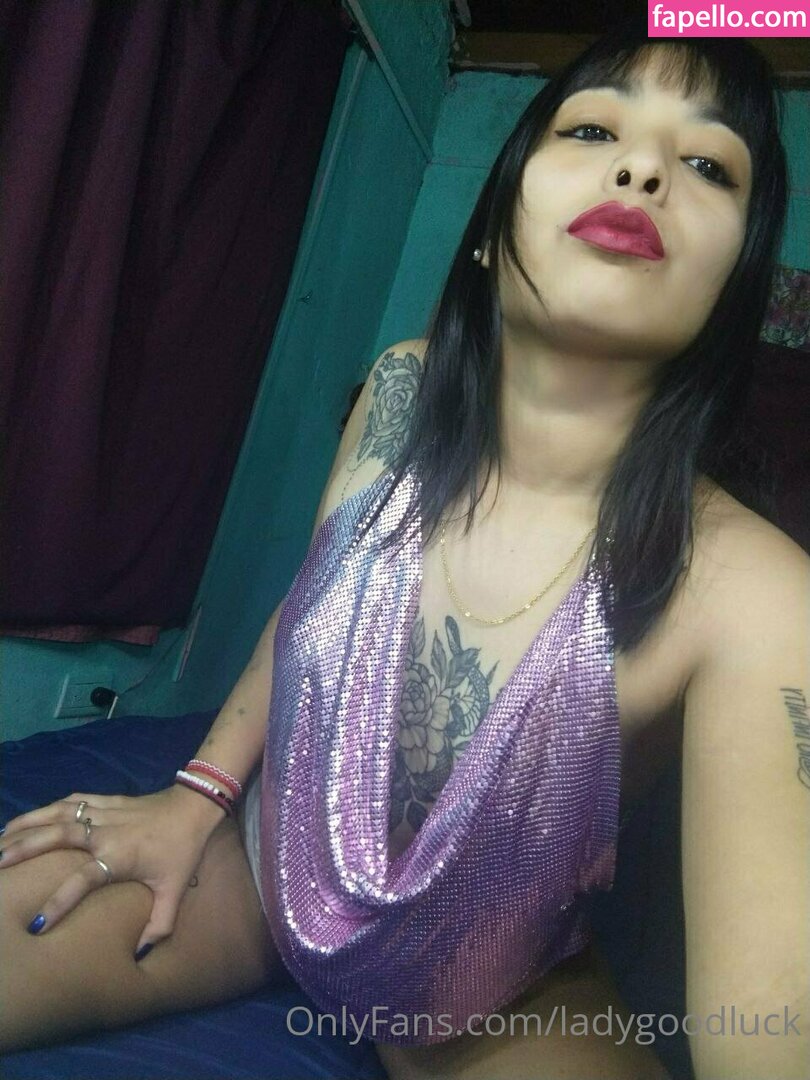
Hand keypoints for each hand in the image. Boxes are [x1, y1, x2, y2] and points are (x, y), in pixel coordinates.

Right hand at [0, 785, 225, 957]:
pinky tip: (26, 818)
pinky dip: (47, 808)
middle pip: (58, 837)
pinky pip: (71, 801)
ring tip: (0, 839)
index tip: (38, 923)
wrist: (194, 807)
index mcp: (118, 856)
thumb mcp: (175, 889)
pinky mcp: (106, 799)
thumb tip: (142, 955)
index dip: (60, 901)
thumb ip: (160, 923)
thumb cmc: (183, 850)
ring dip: (27, 824)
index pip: (82, 880)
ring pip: (58, 815)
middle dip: (25, 849)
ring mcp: (103, 812)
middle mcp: (104, 832)